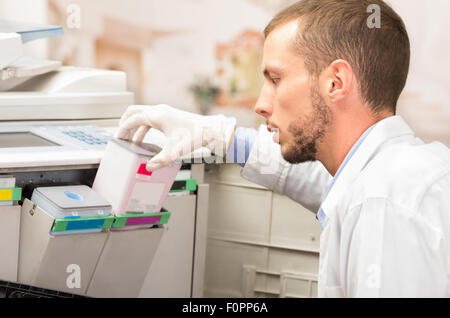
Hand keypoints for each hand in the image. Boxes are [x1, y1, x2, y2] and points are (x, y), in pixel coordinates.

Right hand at [115, 104, 235, 170]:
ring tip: (129, 140)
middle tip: (119, 136)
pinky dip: (142, 127)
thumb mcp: (176, 150)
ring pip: (141, 114)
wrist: (209, 129)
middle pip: (133, 111)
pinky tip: (142, 139)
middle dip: (124, 123)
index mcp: (158, 115)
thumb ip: (161, 160)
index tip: (117, 138)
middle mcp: (159, 110)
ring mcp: (164, 112)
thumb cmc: (195, 135)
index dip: (123, 128)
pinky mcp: (168, 116)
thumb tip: (149, 168)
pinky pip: (149, 119)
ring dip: (133, 125)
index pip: (133, 119)